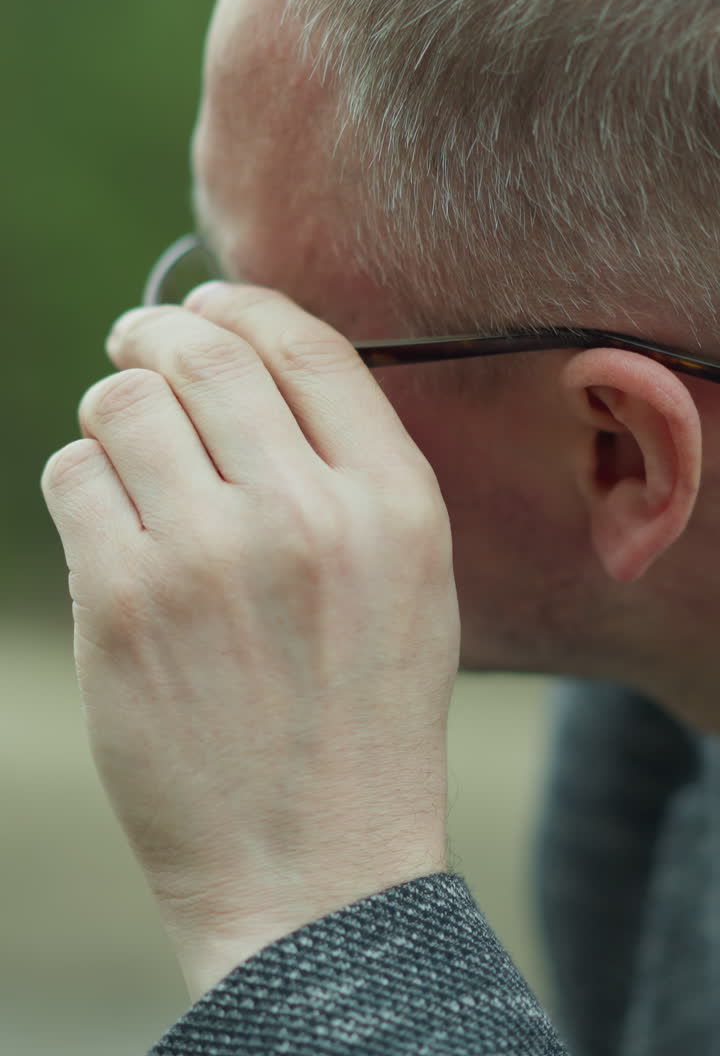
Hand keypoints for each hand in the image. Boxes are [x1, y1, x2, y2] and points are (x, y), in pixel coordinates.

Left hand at [41, 283, 460, 995]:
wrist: (314, 868)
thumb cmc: (364, 718)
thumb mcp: (414, 579)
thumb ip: (351, 465)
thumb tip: (251, 362)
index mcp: (395, 502)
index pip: (304, 344)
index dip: (242, 305)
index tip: (207, 308)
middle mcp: (306, 513)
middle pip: (202, 352)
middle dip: (157, 335)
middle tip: (139, 346)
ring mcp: (208, 556)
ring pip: (123, 403)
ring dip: (117, 414)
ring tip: (131, 455)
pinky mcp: (122, 603)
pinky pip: (73, 476)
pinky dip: (84, 483)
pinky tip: (112, 528)